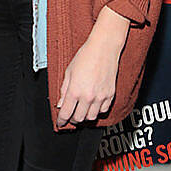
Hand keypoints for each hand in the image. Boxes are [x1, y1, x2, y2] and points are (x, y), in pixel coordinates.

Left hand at [56, 6, 128, 127]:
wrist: (104, 48)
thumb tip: (61, 104)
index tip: (60, 122)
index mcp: (75, 90)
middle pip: (79, 118)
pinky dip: (97, 111)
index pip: (66, 113)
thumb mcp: (68, 72)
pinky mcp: (110, 94)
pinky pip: (103, 110)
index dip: (61, 121)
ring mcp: (100, 96)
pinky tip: (93, 105)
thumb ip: (64, 90)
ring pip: (91, 117)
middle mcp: (88, 96)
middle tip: (70, 115)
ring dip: (85, 116)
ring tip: (81, 110)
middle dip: (72, 119)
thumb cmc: (86, 56)